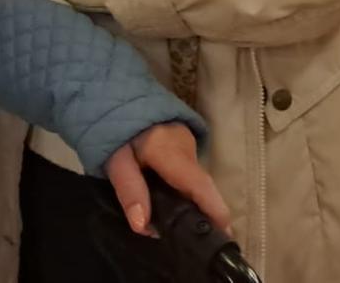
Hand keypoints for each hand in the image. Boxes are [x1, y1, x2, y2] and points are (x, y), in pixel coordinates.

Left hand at [103, 124, 230, 237]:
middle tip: (203, 244)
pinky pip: (191, 175)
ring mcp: (188, 144)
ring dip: (195, 205)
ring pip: (197, 181)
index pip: (198, 184)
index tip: (225, 235)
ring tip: (190, 232)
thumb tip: (142, 225)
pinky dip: (188, 193)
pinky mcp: (185, 145)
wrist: (114, 96)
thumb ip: (129, 190)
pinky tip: (179, 209)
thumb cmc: (113, 129)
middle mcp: (186, 147)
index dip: (213, 210)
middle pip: (202, 187)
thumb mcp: (114, 160)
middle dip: (205, 214)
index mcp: (169, 150)